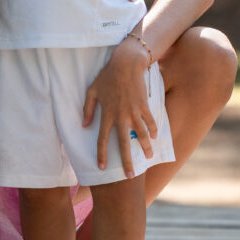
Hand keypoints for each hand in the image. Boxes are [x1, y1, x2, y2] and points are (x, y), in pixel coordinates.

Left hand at [82, 37, 157, 175]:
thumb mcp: (92, 91)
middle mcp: (121, 117)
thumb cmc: (106, 76)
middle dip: (127, 161)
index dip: (101, 155)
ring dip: (145, 148)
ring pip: (141, 135)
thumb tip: (84, 126)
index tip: (101, 168)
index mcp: (106, 114)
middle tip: (129, 175)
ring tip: (148, 157)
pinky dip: (153, 130)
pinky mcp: (144, 106)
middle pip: (124, 144)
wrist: (126, 64)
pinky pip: (150, 122)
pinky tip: (155, 137)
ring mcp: (134, 112)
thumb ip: (87, 109)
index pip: (102, 140)